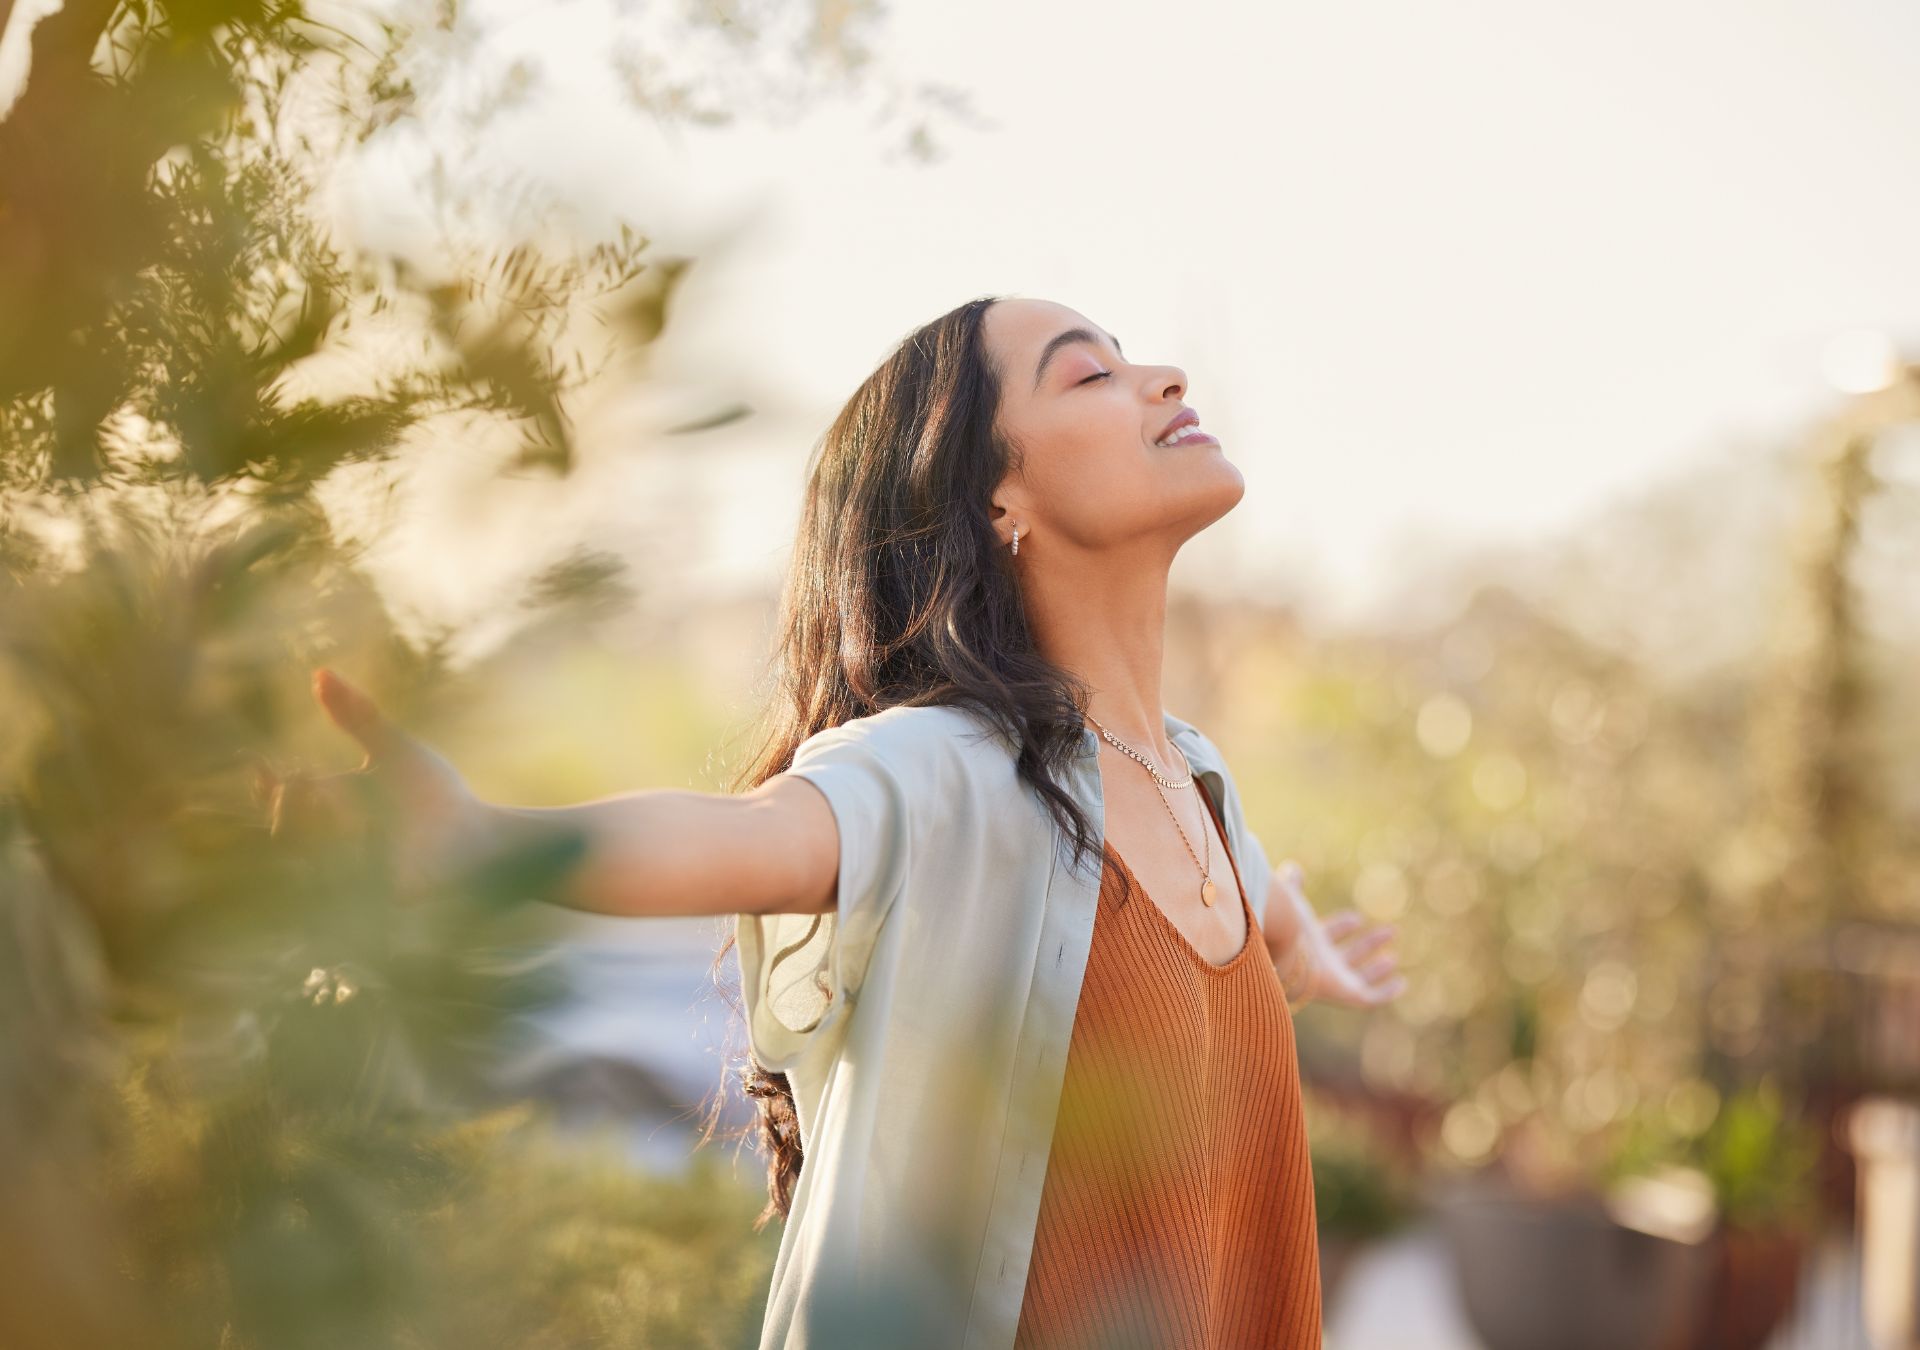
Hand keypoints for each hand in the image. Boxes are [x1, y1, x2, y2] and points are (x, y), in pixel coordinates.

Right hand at [254, 668, 488, 897]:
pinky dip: (348, 858)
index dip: (266, 788)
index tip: (262, 767)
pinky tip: (369, 841)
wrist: (480, 838)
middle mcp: (331, 843)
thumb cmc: (437, 796)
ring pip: (303, 857)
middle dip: (294, 804)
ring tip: (356, 815)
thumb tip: (319, 673)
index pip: (280, 801)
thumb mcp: (394, 750)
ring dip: (325, 828)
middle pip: (283, 827)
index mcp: (333, 807)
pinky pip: (335, 887)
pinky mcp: (367, 901)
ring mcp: (347, 876)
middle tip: (316, 784)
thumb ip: (358, 715)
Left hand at [1273, 861, 1406, 1009]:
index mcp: (1308, 942)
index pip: (1328, 935)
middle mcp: (1321, 963)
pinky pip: (1370, 998)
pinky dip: (1386, 993)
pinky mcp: (1347, 994)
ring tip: (1392, 958)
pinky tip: (1401, 984)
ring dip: (1376, 968)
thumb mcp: (1292, 900)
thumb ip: (1292, 886)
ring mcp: (1334, 980)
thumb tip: (1292, 867)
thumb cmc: (1286, 925)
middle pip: (1347, 956)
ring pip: (1358, 977)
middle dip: (1367, 944)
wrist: (1284, 951)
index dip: (1342, 926)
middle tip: (1390, 931)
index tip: (1356, 918)